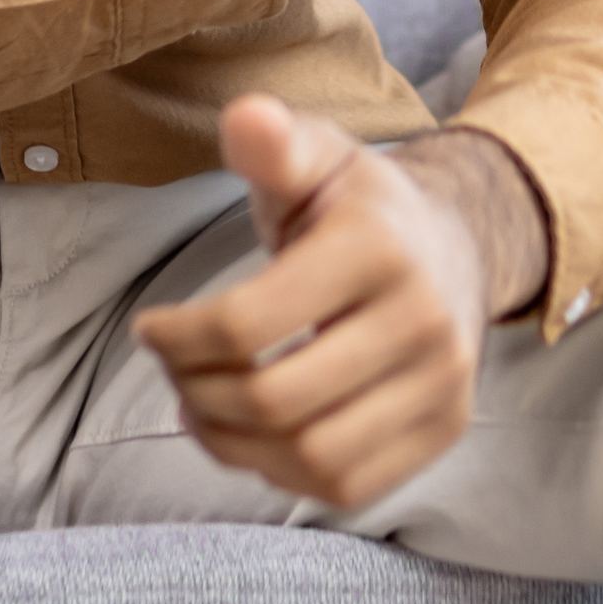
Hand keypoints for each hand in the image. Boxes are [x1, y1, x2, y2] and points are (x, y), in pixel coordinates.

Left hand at [132, 97, 542, 510]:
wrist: (453, 245)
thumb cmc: (356, 205)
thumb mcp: (315, 156)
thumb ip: (272, 144)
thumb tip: (245, 118)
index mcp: (378, 247)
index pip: (249, 323)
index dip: (178, 338)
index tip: (148, 328)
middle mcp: (423, 321)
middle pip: (275, 399)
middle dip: (198, 394)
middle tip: (173, 373)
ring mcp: (443, 384)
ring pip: (311, 457)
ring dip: (233, 445)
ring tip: (201, 409)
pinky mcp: (444, 430)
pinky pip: (348, 485)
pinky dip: (283, 474)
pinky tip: (252, 437)